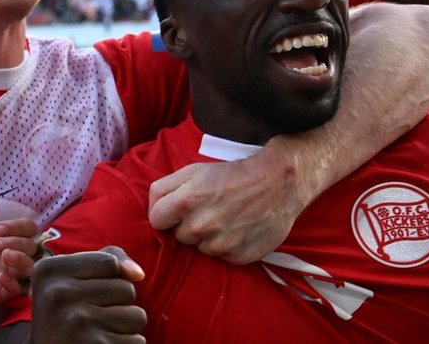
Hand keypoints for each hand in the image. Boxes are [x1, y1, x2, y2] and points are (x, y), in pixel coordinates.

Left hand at [0, 190, 38, 308]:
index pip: (27, 228)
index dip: (18, 226)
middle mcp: (3, 254)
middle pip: (32, 247)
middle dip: (17, 242)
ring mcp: (0, 274)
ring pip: (30, 270)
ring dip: (22, 261)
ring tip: (3, 257)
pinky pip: (17, 291)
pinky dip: (13, 282)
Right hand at [30, 246, 146, 343]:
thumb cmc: (66, 313)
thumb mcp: (72, 278)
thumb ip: (107, 258)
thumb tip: (138, 274)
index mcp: (50, 270)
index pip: (110, 262)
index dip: (107, 279)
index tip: (84, 293)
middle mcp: (59, 294)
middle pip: (127, 289)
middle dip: (118, 304)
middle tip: (91, 317)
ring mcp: (77, 322)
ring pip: (137, 315)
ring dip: (125, 326)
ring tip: (99, 331)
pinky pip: (137, 340)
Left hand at [146, 148, 306, 263]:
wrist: (277, 183)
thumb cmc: (231, 175)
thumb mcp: (192, 171)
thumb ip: (163, 188)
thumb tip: (151, 210)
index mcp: (185, 202)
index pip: (156, 220)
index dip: (165, 214)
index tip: (177, 210)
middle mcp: (201, 226)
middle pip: (179, 236)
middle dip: (188, 225)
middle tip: (209, 209)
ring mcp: (221, 244)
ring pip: (201, 248)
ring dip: (209, 237)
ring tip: (226, 218)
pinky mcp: (239, 257)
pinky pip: (223, 257)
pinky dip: (228, 246)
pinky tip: (239, 229)